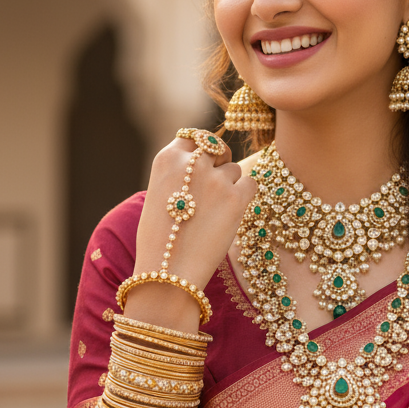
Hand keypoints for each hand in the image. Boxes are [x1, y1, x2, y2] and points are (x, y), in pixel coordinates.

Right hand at [128, 131, 255, 323]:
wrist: (168, 270)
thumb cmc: (159, 239)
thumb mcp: (158, 194)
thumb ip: (177, 174)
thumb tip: (201, 164)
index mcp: (167, 158)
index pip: (193, 137)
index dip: (202, 150)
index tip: (204, 163)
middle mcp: (192, 162)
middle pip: (217, 147)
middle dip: (219, 160)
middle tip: (216, 183)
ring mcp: (216, 179)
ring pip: (234, 169)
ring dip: (230, 185)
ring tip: (214, 212)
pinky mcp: (236, 198)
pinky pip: (251, 184)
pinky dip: (245, 196)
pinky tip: (231, 214)